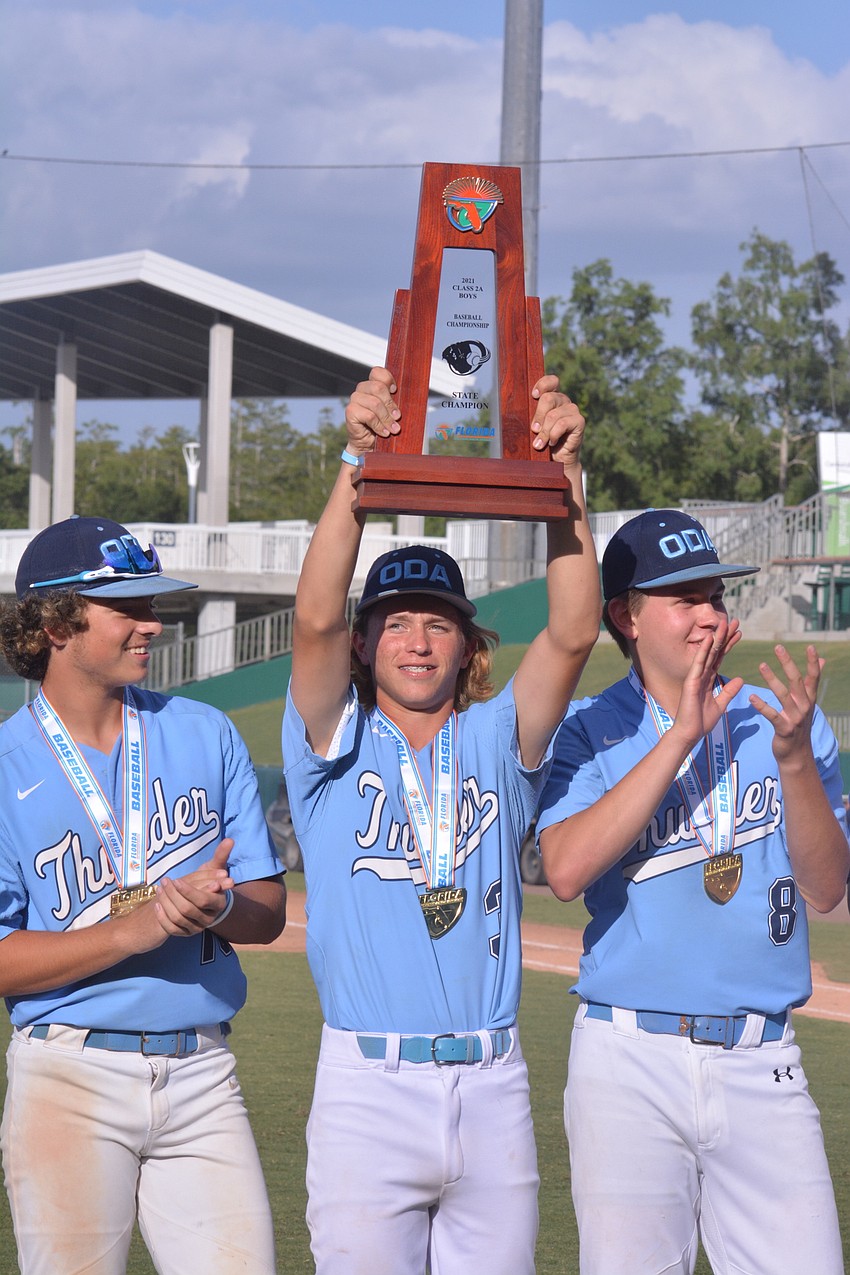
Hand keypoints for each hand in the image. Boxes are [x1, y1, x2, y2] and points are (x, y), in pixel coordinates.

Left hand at [152, 839, 235, 937]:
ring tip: (159, 890)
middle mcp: (209, 918)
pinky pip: (171, 929)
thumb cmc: (209, 880)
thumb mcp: (215, 868)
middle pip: (187, 909)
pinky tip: (157, 905)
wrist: (202, 900)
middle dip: (173, 894)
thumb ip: (221, 855)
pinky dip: (162, 917)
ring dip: (165, 903)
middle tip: (164, 881)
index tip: (176, 880)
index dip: (188, 890)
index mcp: (218, 903)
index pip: (203, 899)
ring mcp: (197, 928)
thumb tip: (229, 840)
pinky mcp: (185, 933)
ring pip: (177, 919)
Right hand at [343, 366, 400, 455]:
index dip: (388, 380)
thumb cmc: (383, 425)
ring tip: (393, 429)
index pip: (377, 372)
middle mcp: (362, 389)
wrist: (369, 443)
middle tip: (398, 417)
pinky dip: (379, 426)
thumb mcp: (392, 411)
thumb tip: (409, 398)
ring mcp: (355, 399)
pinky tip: (384, 432)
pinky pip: (369, 416)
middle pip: (378, 388)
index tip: (395, 392)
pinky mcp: (350, 412)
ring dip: (387, 418)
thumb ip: (396, 401)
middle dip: (390, 405)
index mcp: (372, 385)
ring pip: (375, 403)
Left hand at [529, 374, 584, 467]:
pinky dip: (554, 435)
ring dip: (544, 432)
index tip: (533, 396)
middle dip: (538, 416)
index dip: (543, 385)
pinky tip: (552, 443)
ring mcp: (572, 410)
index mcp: (552, 398)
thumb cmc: (543, 443)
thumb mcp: (534, 428)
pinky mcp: (579, 421)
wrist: (557, 461)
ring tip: (539, 444)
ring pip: (553, 414)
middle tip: (533, 430)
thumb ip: (531, 417)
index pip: (551, 382)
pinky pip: (563, 423)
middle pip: (548, 398)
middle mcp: (564, 401)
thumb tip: (520, 416)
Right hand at [671, 618, 743, 750]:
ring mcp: (695, 677)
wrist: (690, 733)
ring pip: (708, 653)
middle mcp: (701, 675)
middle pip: (715, 651)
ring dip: (716, 638)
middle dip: (725, 636)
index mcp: (708, 680)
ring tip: (724, 623)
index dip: (730, 645)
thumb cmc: (701, 721)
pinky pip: (698, 663)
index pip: (721, 658)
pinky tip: (709, 638)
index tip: (739, 633)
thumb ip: (729, 691)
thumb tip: (740, 680)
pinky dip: (703, 650)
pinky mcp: (691, 682)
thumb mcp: (720, 704)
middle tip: (734, 621)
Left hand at [749, 644, 821, 762]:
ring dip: (772, 679)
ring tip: (761, 665)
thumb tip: (822, 660)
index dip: (812, 662)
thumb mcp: (807, 703)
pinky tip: (751, 697)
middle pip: (797, 681)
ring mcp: (795, 718)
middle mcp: (804, 706)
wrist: (796, 754)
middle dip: (788, 663)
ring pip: (783, 695)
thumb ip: (811, 682)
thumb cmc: (798, 724)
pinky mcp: (784, 729)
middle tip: (778, 647)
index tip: (810, 646)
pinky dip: (762, 705)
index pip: (813, 677)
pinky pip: (772, 715)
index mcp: (809, 699)